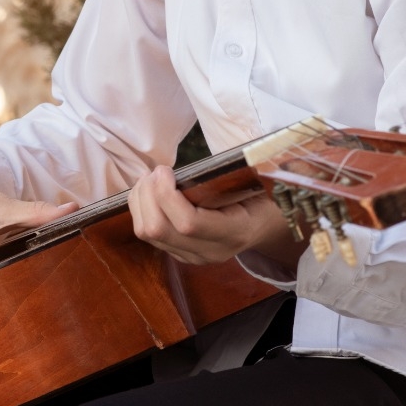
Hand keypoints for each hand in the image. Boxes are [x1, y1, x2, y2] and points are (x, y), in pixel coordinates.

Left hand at [127, 164, 298, 267]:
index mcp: (234, 233)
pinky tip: (150, 191)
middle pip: (159, 230)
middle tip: (155, 171)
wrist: (265, 225)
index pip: (189, 223)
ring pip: (147, 233)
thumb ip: (230, 175)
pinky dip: (141, 208)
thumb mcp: (256, 183)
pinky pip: (147, 234)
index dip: (167, 194)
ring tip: (149, 178)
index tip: (164, 169)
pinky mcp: (178, 254)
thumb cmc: (261, 195)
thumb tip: (206, 148)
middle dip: (148, 194)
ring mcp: (192, 257)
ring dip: (140, 200)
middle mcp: (210, 251)